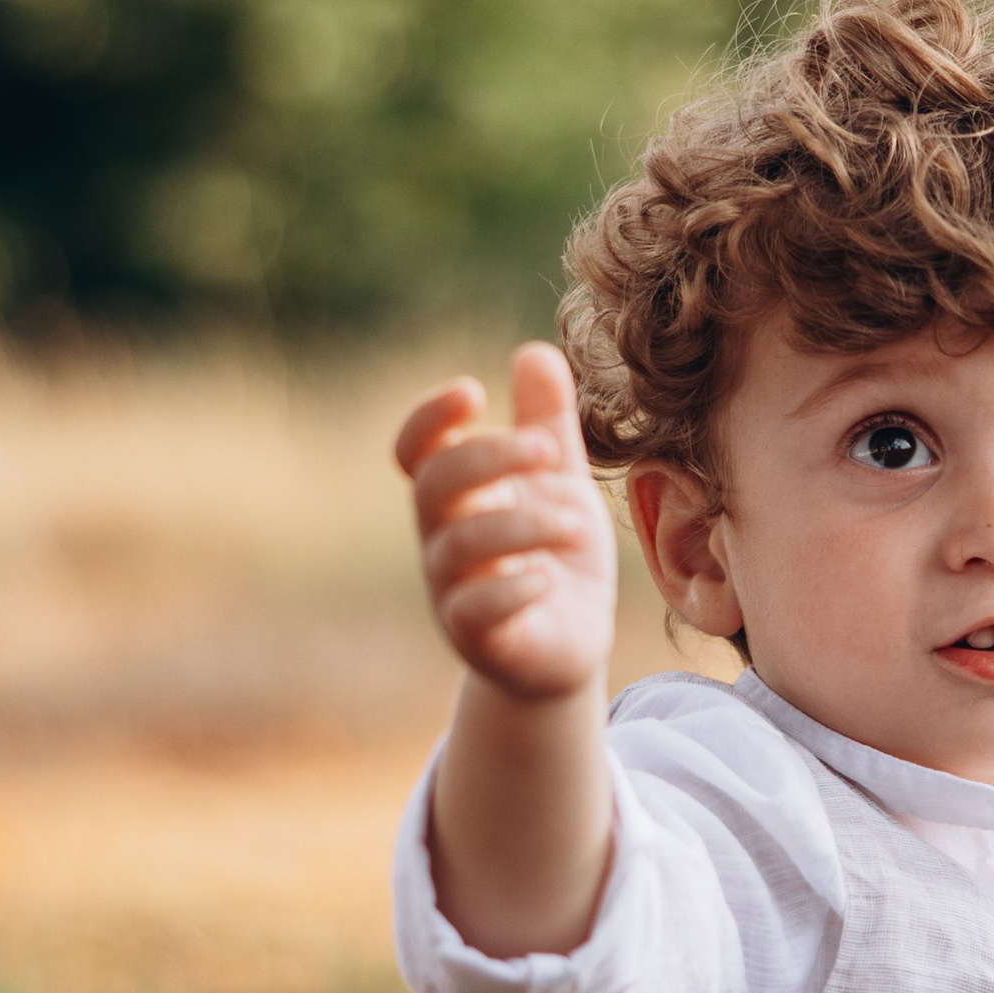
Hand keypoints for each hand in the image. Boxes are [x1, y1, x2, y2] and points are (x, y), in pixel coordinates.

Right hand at [396, 343, 618, 704]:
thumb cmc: (554, 553)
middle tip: (549, 450)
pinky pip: (474, 611)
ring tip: (576, 520)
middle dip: (488, 459)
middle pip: (434, 486)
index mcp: (460, 496)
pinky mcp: (480, 639)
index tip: (473, 391)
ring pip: (458, 547)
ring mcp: (454, 591)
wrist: (570, 642)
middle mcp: (444, 539)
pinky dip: (509, 589)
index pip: (417, 450)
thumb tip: (535, 350)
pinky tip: (546, 577)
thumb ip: (547, 422)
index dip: (429, 418)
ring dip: (520, 523)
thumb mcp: (559, 480)